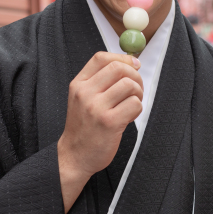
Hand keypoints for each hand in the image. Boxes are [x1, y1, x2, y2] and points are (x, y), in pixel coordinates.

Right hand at [57, 53, 143, 211]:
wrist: (74, 156)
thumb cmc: (84, 127)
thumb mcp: (82, 98)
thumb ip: (101, 80)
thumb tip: (132, 62)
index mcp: (78, 84)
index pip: (101, 58)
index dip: (122, 58)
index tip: (134, 64)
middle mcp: (85, 93)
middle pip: (119, 68)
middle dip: (135, 75)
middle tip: (136, 89)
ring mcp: (96, 108)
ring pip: (129, 85)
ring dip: (138, 93)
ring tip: (131, 104)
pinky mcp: (109, 122)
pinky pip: (135, 104)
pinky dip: (138, 109)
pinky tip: (129, 117)